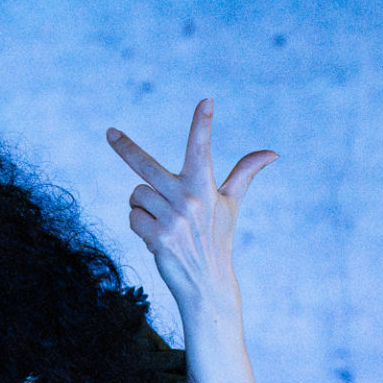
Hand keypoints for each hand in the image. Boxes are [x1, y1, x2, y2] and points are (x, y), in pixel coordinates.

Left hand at [107, 99, 275, 310]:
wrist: (207, 282)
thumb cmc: (218, 239)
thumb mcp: (231, 204)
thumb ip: (245, 174)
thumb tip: (273, 153)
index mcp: (205, 186)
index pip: (202, 148)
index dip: (202, 124)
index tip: (206, 101)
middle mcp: (188, 199)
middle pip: (146, 166)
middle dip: (125, 147)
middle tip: (109, 133)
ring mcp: (171, 218)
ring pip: (136, 195)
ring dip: (143, 207)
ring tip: (163, 222)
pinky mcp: (157, 237)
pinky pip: (132, 217)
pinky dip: (139, 225)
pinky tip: (156, 237)